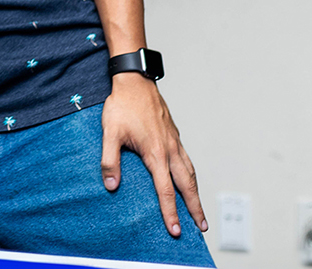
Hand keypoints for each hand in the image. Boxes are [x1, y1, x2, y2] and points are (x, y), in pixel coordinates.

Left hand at [100, 75, 206, 237]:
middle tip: (202, 227)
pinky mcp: (174, 135)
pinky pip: (187, 160)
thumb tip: (111, 186)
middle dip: (195, 208)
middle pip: (187, 185)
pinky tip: (188, 179)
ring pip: (190, 172)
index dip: (170, 212)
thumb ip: (109, 160)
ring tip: (200, 210)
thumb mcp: (109, 133)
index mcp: (155, 153)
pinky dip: (191, 175)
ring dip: (196, 193)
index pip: (165, 190)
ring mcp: (175, 142)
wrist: (135, 81)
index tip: (175, 230)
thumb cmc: (122, 105)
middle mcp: (170, 149)